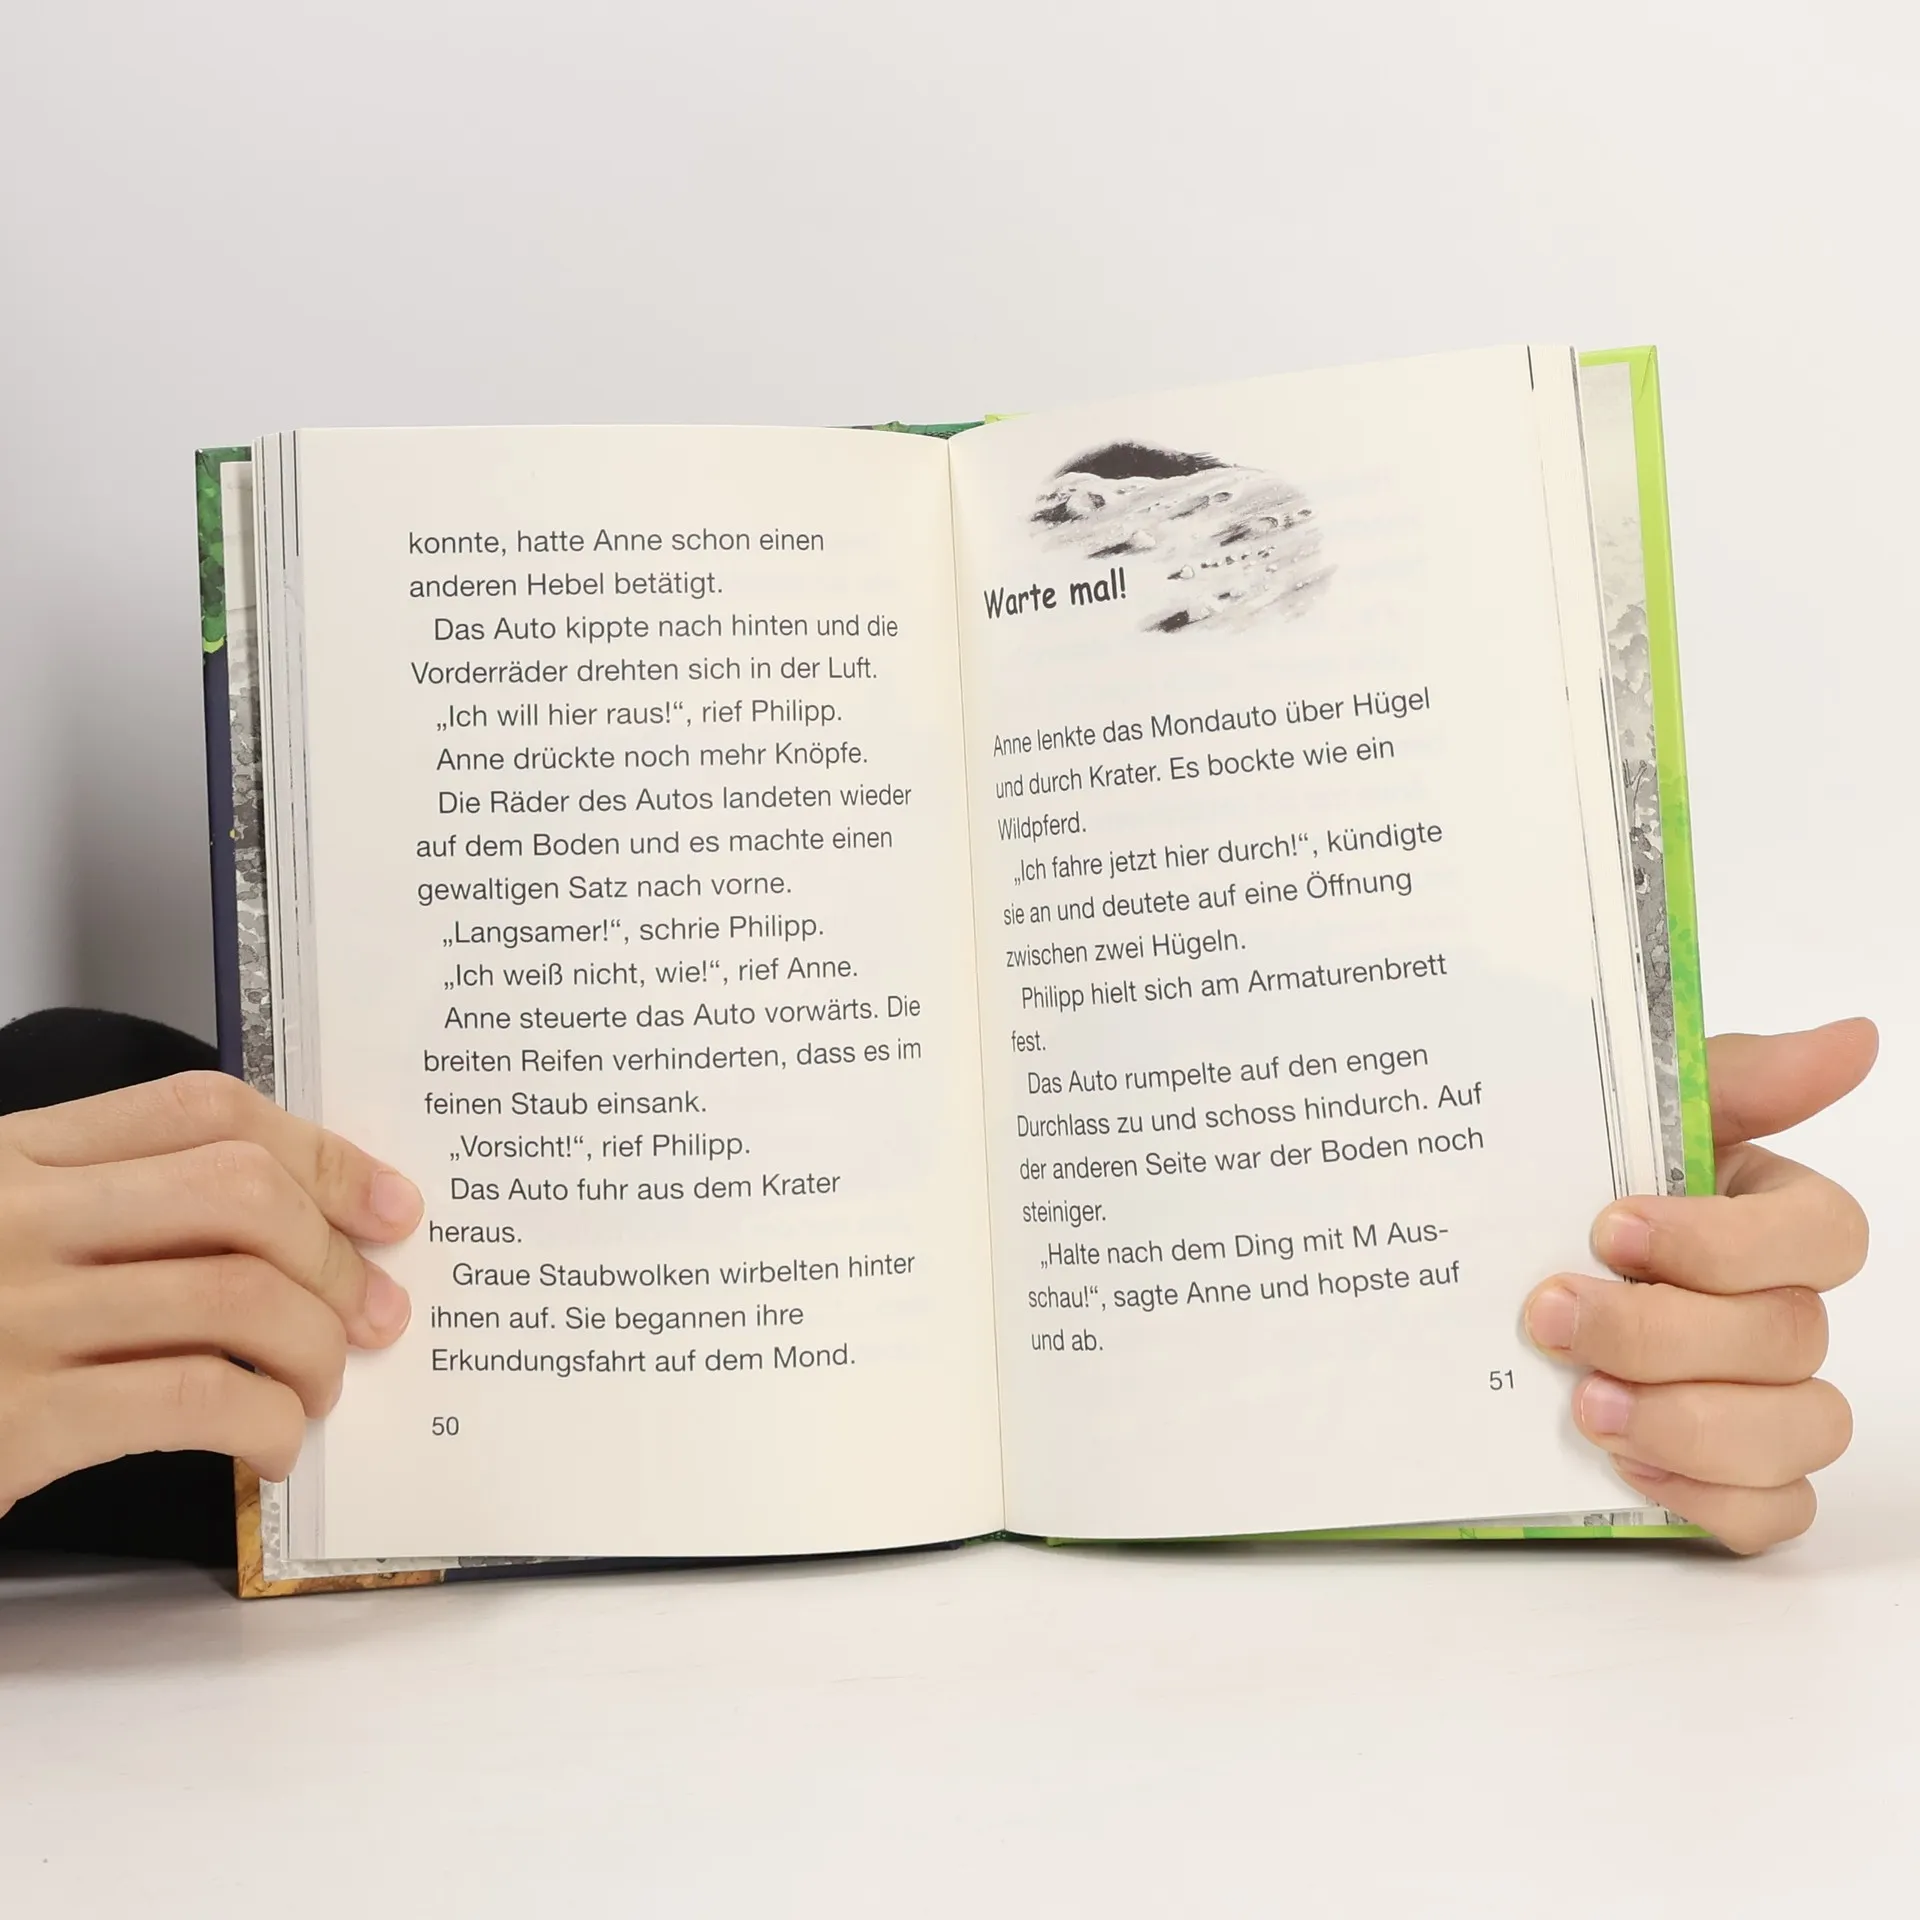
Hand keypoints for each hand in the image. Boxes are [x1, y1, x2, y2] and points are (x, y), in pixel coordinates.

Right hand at [0, 1071, 420, 1516]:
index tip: (387, 1205)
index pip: (200, 1110)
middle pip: (238, 1194)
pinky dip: (268, 1422)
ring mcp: (9, 1316)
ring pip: (238, 1298)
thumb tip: (299, 1225)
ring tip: (319, 1387)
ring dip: (316, 1349)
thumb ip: (108, 1207)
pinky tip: (271, 1445)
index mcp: (7, 1156)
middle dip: (335, 1257)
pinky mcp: (14, 1423)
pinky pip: (196, 1400)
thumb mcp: (1, 1232)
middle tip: (373, 1312)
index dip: (320, 1153)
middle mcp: (11, 1217)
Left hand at [1524, 1019, 1874, 1552]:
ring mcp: (1764, 1399)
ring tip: (1583, 1404)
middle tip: (1555, 1317)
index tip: (1610, 1228)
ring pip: (1800, 1431)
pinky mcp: (1729, 1477)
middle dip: (1665, 1333)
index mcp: (1766, 1217)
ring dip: (1690, 1422)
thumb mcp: (1629, 1115)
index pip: (1826, 1233)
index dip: (1726, 1241)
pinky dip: (1706, 1495)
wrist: (1482, 1264)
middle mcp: (1778, 1308)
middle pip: (1790, 1337)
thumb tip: (1853, 1038)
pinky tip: (1623, 1465)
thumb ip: (1736, 1077)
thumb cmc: (1568, 1184)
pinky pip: (1771, 1512)